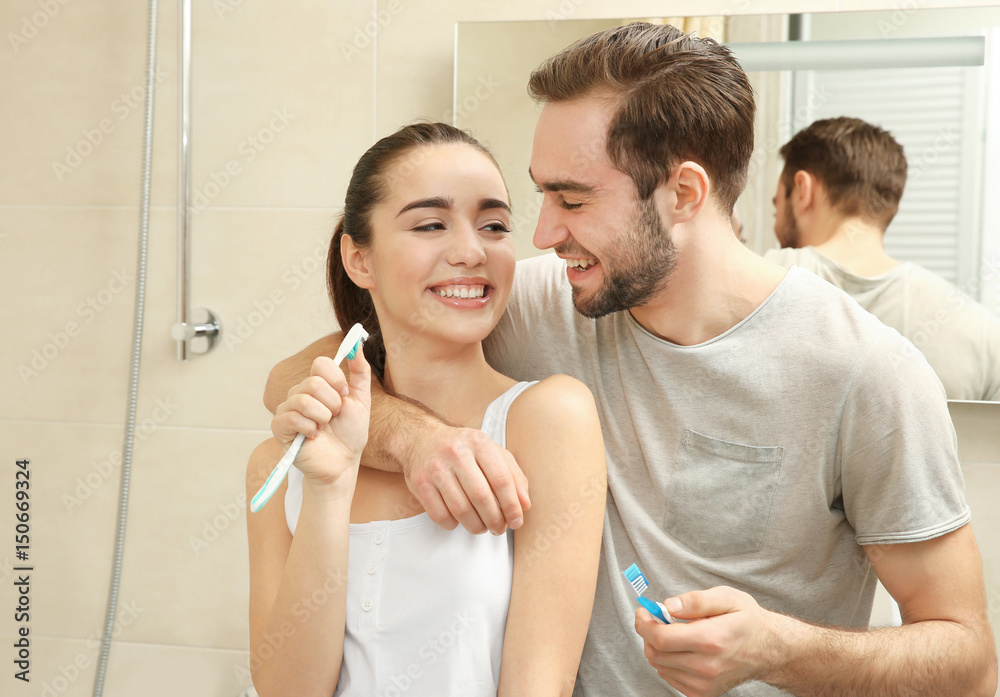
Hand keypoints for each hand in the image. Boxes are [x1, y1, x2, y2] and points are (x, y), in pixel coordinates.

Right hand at [271, 353, 371, 485]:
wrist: (344, 462)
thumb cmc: (351, 433)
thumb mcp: (361, 400)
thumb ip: (360, 372)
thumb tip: (357, 344)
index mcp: (317, 384)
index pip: (321, 363)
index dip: (336, 380)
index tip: (345, 396)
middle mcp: (300, 392)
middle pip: (313, 383)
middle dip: (332, 404)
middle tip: (334, 417)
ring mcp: (287, 409)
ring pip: (303, 400)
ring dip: (322, 418)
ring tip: (324, 428)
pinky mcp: (279, 427)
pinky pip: (292, 417)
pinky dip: (309, 429)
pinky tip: (313, 437)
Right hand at [404, 423, 529, 535]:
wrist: (421, 439)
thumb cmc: (463, 449)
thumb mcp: (491, 452)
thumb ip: (513, 475)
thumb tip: (524, 505)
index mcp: (479, 442)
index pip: (501, 480)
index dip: (512, 506)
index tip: (516, 521)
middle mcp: (456, 452)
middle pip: (482, 498)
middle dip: (495, 520)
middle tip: (499, 529)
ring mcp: (435, 467)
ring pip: (461, 510)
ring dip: (476, 526)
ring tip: (482, 527)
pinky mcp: (419, 483)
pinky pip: (440, 515)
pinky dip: (453, 524)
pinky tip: (459, 520)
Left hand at [634, 586, 777, 696]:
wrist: (769, 650)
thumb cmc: (748, 622)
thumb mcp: (727, 598)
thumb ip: (696, 600)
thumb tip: (669, 605)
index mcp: (711, 640)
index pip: (661, 638)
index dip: (644, 624)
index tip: (643, 611)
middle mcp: (707, 666)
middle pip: (656, 653)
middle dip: (649, 633)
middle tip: (657, 619)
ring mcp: (704, 684)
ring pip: (660, 666)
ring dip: (658, 647)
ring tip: (675, 633)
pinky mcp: (703, 693)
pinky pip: (670, 677)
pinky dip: (667, 662)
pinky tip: (681, 649)